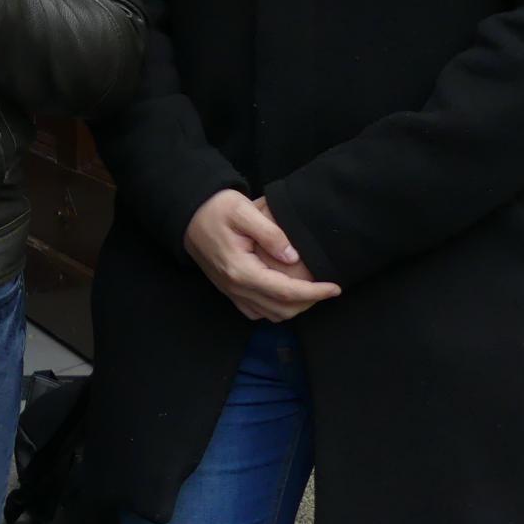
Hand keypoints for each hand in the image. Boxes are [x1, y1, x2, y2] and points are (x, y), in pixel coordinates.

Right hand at [183, 189, 341, 322]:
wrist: (188, 213)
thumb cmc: (216, 208)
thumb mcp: (243, 210)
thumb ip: (270, 233)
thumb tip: (293, 257)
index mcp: (241, 270)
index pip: (286, 292)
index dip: (315, 293)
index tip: (335, 287)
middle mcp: (235, 287)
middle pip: (281, 310)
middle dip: (309, 302)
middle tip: (326, 287)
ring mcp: (230, 291)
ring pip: (270, 315)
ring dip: (294, 307)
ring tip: (310, 291)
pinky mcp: (228, 289)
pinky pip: (255, 311)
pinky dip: (275, 309)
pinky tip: (284, 294)